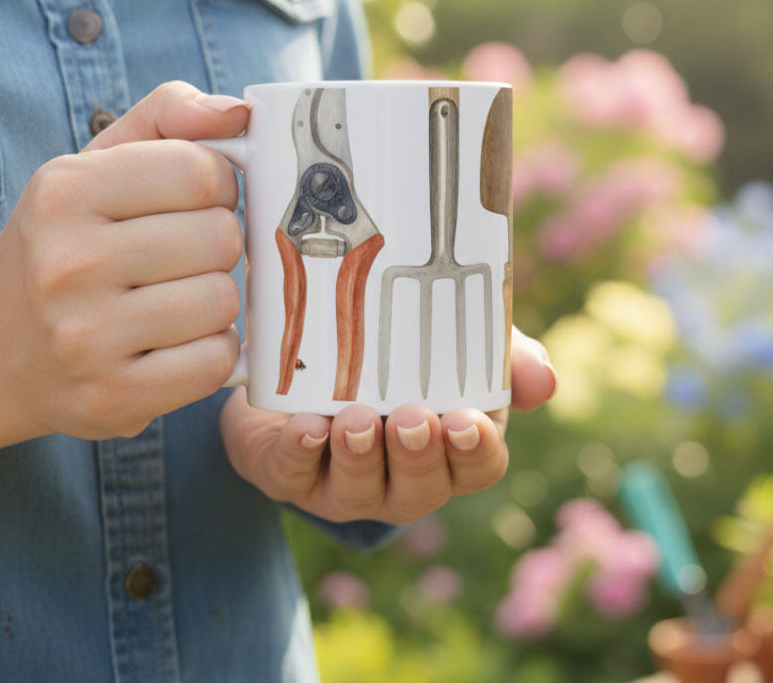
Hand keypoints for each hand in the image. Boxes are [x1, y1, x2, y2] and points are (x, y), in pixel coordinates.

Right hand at [0, 81, 248, 439]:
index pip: (200, 172)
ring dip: (215, 300)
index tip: (195, 202)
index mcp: (64, 192)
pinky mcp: (111, 397)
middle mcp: (66, 264)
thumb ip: (169, 116)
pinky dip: (211, 350)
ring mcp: (85, 338)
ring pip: (223, 301)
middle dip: (217, 244)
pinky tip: (177, 342)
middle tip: (183, 257)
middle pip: (220, 238)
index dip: (217, 186)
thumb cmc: (68, 241)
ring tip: (175, 299)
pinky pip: (215, 361)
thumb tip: (241, 114)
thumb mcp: (97, 163)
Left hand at [220, 327, 556, 523]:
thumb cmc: (393, 358)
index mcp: (448, 450)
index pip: (477, 467)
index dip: (475, 452)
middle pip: (421, 488)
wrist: (305, 359)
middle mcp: (400, 479)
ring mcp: (343, 483)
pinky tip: (307, 427)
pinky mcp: (288, 472)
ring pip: (358, 489)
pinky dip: (299, 453)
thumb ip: (502, 354)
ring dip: (360, 457)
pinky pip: (293, 475)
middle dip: (417, 457)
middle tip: (412, 419)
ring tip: (357, 421)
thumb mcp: (450, 344)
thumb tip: (544, 380)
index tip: (467, 422)